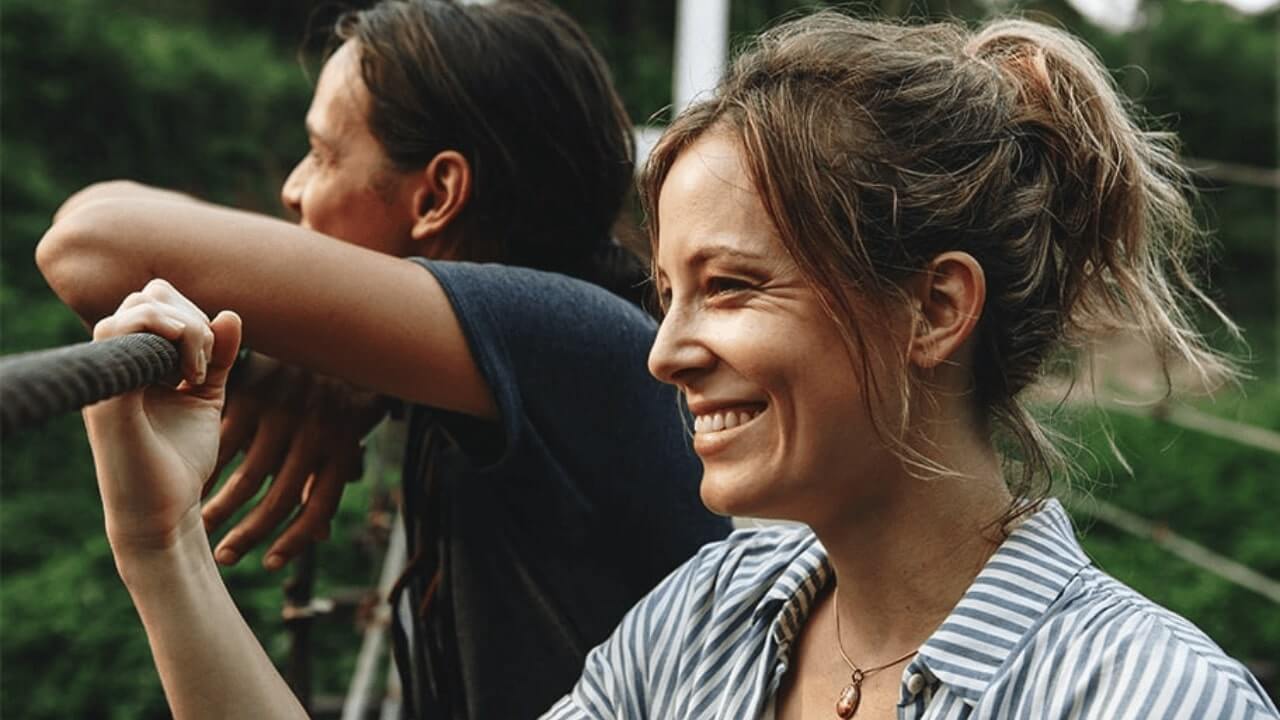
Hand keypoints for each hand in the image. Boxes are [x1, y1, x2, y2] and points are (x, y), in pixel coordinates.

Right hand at [83, 279, 241, 556]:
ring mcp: (109, 375)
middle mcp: (116, 362)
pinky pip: (123, 332)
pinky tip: (189, 378)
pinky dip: (170, 342)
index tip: (212, 361)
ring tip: (197, 374)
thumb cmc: (181, 458)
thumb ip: (220, 357)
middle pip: (150, 294)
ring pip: (140, 307)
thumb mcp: (207, 396)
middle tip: (205, 367)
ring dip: (186, 331)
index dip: (193, 315)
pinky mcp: (110, 392)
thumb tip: (230, 314)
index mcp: (133, 359)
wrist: (165, 511)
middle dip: (192, 319)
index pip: (158, 299)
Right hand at [203, 356, 385, 569]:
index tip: (269, 565)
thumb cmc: (340, 393)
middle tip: (222, 557)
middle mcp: (315, 434)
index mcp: (341, 448)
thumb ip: (327, 482)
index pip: (319, 509)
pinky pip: (224, 438)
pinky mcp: (254, 393)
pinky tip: (191, 483)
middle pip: (279, 499)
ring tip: (199, 525)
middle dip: (248, 534)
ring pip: (247, 475)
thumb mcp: (345, 434)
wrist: (335, 330)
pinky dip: (206, 465)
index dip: (295, 542)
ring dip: (221, 507)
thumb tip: (321, 537)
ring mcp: (284, 413)